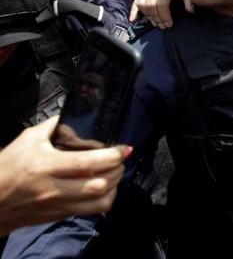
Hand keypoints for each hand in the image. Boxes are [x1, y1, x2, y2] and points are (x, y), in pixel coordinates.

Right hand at [0, 116, 129, 235]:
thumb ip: (52, 126)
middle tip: (120, 160)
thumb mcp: (27, 141)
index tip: (123, 148)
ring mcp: (58, 205)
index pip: (87, 163)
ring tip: (115, 174)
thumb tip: (71, 115)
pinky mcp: (59, 216)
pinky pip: (91, 211)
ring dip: (114, 187)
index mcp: (46, 166)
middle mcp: (54, 188)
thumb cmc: (7, 168)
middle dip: (117, 170)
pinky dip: (104, 199)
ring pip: (100, 202)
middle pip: (99, 184)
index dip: (112, 156)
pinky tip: (104, 187)